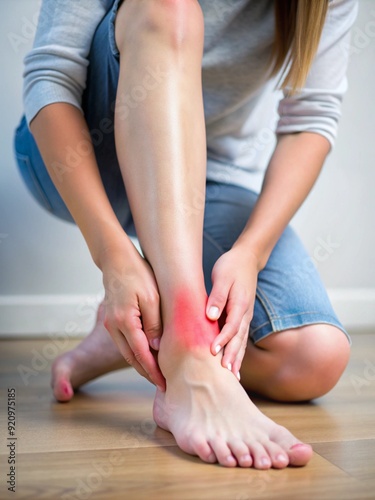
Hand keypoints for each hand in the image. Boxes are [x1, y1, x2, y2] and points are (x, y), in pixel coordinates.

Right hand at [101, 240, 165, 390]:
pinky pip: (125, 343)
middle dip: (147, 373)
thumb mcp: (151, 297)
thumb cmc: (137, 274)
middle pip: (132, 358)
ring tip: (158, 374)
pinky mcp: (113, 320)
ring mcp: (111, 324)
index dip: (153, 371)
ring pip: (127, 352)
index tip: (164, 383)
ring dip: (141, 364)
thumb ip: (154, 323)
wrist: (116, 260)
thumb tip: (156, 348)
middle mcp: (114, 326)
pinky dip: (136, 353)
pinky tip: (148, 355)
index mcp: (124, 321)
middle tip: (164, 385)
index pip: (141, 354)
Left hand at [206, 245, 258, 378]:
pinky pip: (240, 338)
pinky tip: (234, 366)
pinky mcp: (242, 318)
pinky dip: (238, 352)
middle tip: (225, 374)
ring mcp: (245, 316)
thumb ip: (217, 296)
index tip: (212, 351)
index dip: (222, 340)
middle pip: (239, 339)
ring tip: (232, 377)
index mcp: (240, 303)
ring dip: (237, 358)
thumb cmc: (231, 266)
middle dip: (232, 356)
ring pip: (241, 341)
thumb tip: (210, 315)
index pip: (231, 326)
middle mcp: (245, 313)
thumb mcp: (222, 276)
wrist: (247, 258)